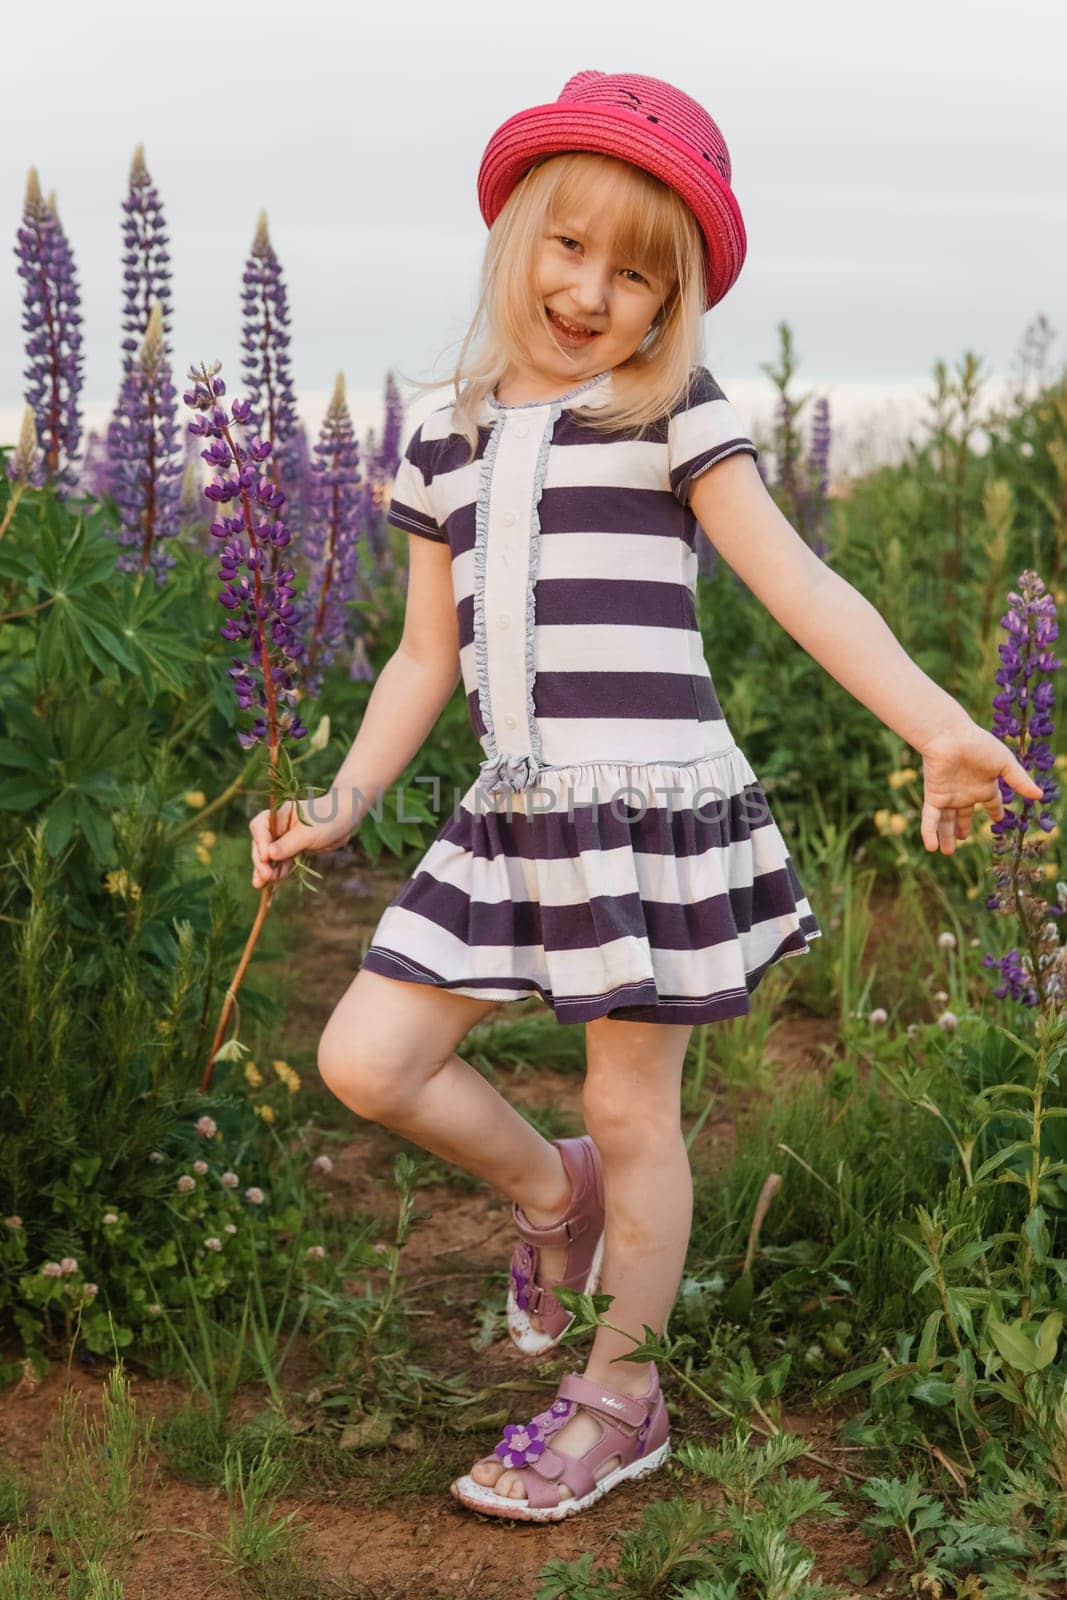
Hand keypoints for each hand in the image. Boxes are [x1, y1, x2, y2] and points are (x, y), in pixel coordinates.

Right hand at [249, 794, 354, 889]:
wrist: (346, 819)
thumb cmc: (328, 820)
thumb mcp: (308, 833)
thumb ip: (288, 844)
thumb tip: (268, 855)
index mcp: (278, 815)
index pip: (259, 828)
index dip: (260, 843)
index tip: (265, 858)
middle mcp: (278, 826)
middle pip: (261, 844)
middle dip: (261, 860)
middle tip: (264, 876)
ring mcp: (284, 838)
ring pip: (270, 855)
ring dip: (266, 869)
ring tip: (261, 884)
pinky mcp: (292, 849)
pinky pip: (281, 861)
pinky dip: (277, 871)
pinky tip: (273, 882)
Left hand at [918, 720, 1045, 854]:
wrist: (950, 737)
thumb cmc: (978, 745)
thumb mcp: (1005, 764)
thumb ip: (1020, 781)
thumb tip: (1039, 796)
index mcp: (984, 784)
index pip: (990, 802)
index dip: (994, 811)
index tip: (997, 819)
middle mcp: (965, 792)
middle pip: (963, 815)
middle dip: (962, 827)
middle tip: (962, 839)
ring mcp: (948, 795)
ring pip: (946, 821)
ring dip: (946, 836)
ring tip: (946, 852)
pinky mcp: (933, 796)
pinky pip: (930, 819)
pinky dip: (930, 833)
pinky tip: (931, 848)